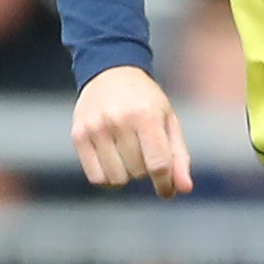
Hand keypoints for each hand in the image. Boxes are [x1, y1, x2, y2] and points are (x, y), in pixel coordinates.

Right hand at [72, 64, 193, 197]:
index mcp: (146, 114)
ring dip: (126, 175)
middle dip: (146, 170)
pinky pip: (96, 178)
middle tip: (144, 153)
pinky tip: (113, 163)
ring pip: (116, 179)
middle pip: (138, 172)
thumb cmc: (146, 101)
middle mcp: (119, 120)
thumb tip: (185, 189)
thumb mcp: (168, 121)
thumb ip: (179, 156)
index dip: (165, 184)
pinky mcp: (78, 135)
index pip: (158, 164)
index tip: (167, 191)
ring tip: (128, 156)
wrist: (110, 72)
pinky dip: (108, 178)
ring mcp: (96, 127)